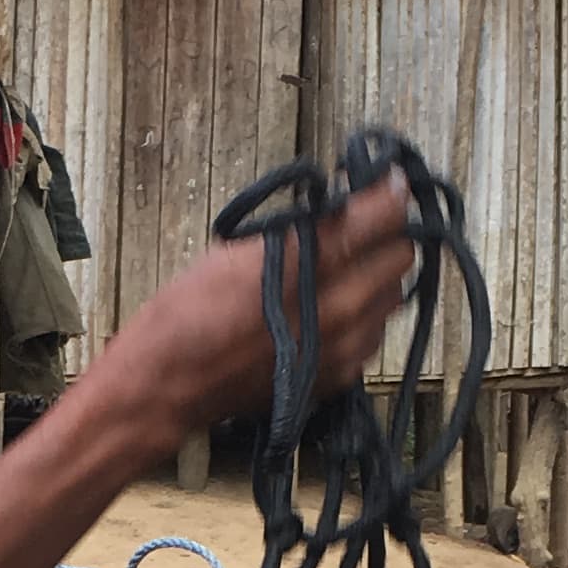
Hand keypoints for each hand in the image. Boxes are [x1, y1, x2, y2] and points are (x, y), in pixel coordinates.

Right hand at [107, 178, 414, 465]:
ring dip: (379, 277)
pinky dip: (365, 317)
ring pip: (394, 297)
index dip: (389, 192)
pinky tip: (333, 310)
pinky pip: (374, 335)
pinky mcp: (337, 376)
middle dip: (387, 235)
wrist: (166, 385)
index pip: (383, 215)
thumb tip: (338, 208)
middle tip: (363, 225)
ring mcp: (341, 348)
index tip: (387, 181)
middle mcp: (336, 307)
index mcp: (307, 264)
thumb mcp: (237, 250)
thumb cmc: (186, 313)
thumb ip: (297, 230)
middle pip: (401, 256)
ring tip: (347, 269)